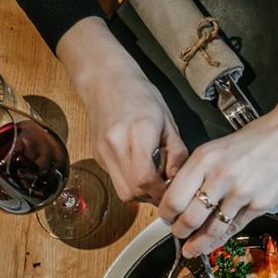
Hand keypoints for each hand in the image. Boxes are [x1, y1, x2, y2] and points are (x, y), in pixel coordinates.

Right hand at [58, 18, 187, 204]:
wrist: (105, 80)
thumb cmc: (142, 96)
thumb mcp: (169, 122)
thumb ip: (176, 153)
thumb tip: (179, 181)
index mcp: (137, 133)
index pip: (147, 179)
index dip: (163, 192)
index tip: (175, 191)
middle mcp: (115, 145)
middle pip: (134, 191)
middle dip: (154, 196)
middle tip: (168, 189)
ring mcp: (103, 152)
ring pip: (123, 192)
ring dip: (142, 193)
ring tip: (156, 182)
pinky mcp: (98, 156)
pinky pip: (116, 180)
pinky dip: (132, 183)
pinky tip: (142, 171)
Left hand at [159, 89, 277, 256]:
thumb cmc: (258, 138)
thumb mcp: (218, 147)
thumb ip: (199, 170)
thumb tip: (183, 196)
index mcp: (204, 159)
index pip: (174, 197)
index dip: (167, 214)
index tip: (167, 218)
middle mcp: (220, 176)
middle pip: (190, 218)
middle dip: (180, 232)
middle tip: (179, 235)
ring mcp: (242, 193)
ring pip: (212, 229)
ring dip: (199, 243)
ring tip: (193, 249)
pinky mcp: (261, 205)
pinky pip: (235, 228)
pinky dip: (222, 238)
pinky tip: (215, 242)